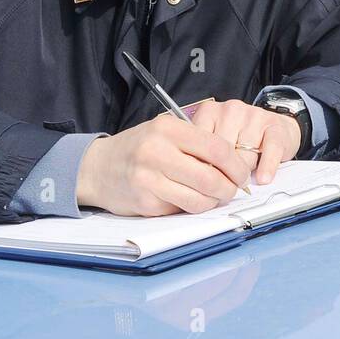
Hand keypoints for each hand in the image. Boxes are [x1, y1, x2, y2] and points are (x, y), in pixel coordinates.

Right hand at [76, 115, 250, 215]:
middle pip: (210, 177)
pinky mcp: (145, 202)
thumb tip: (232, 164)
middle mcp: (157, 152)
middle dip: (229, 188)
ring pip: (198, 200)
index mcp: (168, 129)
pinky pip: (181, 209)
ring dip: (212, 202)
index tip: (242, 173)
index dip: (236, 164)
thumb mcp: (164, 132)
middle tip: (232, 190)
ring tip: (213, 197)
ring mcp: (149, 179)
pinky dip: (191, 207)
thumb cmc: (138, 148)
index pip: (216, 147)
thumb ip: (194, 143)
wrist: (97, 167)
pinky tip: (188, 199)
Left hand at [189, 99, 300, 184]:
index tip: (205, 183)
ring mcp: (253, 116)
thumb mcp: (215, 143)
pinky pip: (269, 152)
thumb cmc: (240, 139)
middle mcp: (230, 110)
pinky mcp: (275, 126)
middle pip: (222, 155)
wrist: (274, 128)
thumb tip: (195, 183)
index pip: (200, 147)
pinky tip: (263, 178)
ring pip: (244, 157)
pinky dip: (266, 168)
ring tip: (245, 172)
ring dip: (246, 172)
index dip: (203, 170)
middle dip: (225, 174)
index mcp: (209, 112)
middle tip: (227, 182)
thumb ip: (203, 156)